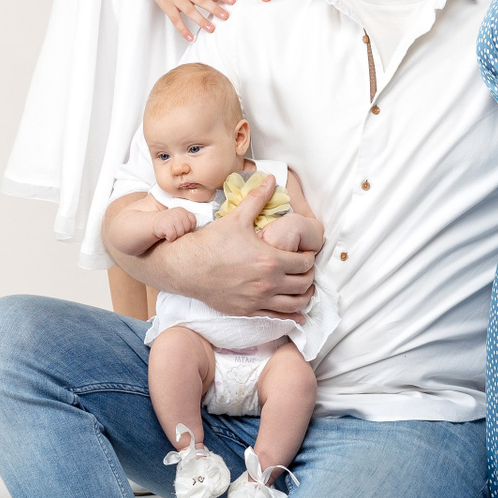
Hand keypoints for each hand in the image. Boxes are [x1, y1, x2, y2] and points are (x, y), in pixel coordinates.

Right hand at [142, 0, 233, 40]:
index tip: (233, 1)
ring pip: (191, 11)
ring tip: (211, 29)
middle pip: (204, 1)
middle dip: (215, 9)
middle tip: (225, 16)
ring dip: (202, 21)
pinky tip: (190, 37)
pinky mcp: (167, 5)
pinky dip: (183, 30)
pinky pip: (176, 20)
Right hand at [151, 208, 196, 243]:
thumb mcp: (179, 219)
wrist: (153, 223)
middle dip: (181, 232)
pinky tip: (165, 234)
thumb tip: (202, 232)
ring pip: (180, 234)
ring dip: (175, 236)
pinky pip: (173, 236)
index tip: (181, 228)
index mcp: (183, 211)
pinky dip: (169, 238)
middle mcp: (179, 213)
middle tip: (174, 229)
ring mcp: (173, 219)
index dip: (188, 228)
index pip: (193, 222)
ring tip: (169, 231)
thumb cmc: (168, 224)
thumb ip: (188, 222)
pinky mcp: (166, 226)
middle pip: (187, 229)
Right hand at [162, 179, 314, 318]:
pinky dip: (292, 317)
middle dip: (309, 276)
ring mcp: (258, 300)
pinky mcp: (248, 311)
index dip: (310, 257)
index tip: (306, 253)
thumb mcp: (237, 218)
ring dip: (304, 296)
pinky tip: (296, 315)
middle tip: (306, 269)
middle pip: (305, 284)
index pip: (305, 263)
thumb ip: (257, 199)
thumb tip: (269, 179)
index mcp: (270, 259)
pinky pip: (278, 319)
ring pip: (296, 304)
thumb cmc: (212, 242)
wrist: (188, 267)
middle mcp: (268, 282)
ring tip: (304, 289)